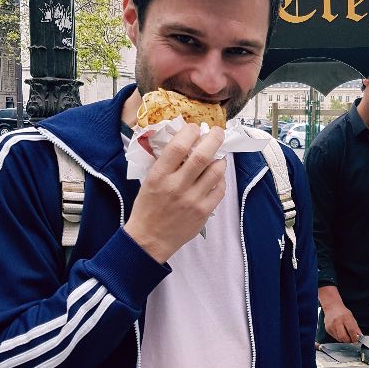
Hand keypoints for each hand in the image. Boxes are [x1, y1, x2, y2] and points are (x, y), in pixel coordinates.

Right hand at [124, 124, 225, 262]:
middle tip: (218, 132)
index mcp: (159, 176)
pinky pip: (220, 189)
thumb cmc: (147, 207)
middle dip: (214, 138)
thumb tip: (184, 141)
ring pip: (216, 171)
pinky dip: (220, 179)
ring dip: (220, 159)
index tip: (194, 128)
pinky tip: (216, 176)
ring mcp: (192, 200)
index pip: (178, 146)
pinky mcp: (204, 212)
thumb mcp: (148, 180)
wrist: (149, 239)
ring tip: (218, 156)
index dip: (190, 132)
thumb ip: (165, 162)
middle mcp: (177, 186)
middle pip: (202, 155)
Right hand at [324, 302, 361, 343]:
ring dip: (344, 339)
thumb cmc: (342, 312)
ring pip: (339, 338)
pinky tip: (340, 332)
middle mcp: (337, 321)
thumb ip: (355, 327)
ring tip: (346, 335)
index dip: (355, 337)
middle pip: (343, 337)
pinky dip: (339, 337)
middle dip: (349, 341)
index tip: (357, 340)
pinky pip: (335, 337)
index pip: (351, 330)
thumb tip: (359, 336)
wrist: (332, 307)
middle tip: (352, 340)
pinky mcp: (327, 329)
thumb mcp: (351, 317)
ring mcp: (331, 326)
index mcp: (345, 317)